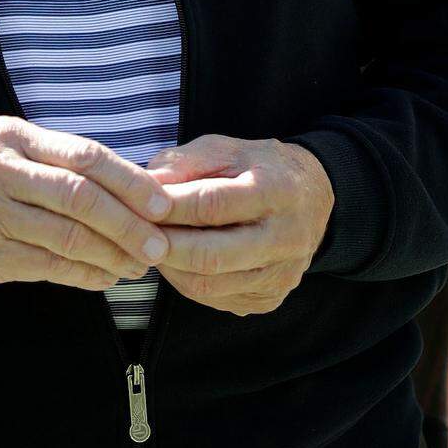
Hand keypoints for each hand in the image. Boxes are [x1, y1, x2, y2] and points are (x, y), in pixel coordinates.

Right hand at [0, 116, 172, 294]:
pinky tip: (105, 278)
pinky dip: (83, 274)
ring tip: (139, 266)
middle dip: (128, 223)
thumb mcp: (2, 151)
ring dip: (111, 254)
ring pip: (66, 235)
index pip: (83, 154)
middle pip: (79, 195)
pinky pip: (46, 266)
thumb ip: (52, 163)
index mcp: (11, 136)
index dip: (129, 180)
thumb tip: (129, 188)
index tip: (163, 202)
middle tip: (159, 243)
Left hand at [145, 134, 333, 316]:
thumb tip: (145, 185)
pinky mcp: (271, 298)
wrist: (314, 197)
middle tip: (133, 233)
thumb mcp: (226, 149)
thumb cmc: (259, 167)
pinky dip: (186, 281)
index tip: (136, 202)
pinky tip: (174, 261)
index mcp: (275, 191)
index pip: (212, 204)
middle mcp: (284, 238)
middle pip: (211, 256)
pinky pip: (217, 298)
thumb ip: (185, 162)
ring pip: (209, 285)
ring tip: (149, 245)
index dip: (170, 206)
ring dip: (170, 267)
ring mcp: (280, 275)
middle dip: (164, 246)